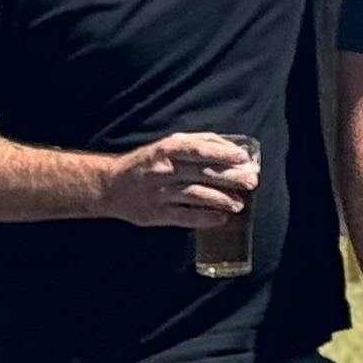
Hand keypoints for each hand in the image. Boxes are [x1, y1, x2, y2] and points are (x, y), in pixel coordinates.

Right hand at [105, 132, 257, 230]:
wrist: (110, 186)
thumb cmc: (148, 162)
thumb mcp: (168, 146)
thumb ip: (197, 143)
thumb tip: (230, 147)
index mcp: (167, 150)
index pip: (198, 149)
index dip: (222, 153)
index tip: (243, 158)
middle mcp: (163, 171)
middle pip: (203, 174)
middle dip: (231, 178)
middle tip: (251, 182)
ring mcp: (160, 193)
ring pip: (197, 196)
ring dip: (222, 200)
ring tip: (239, 204)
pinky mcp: (156, 214)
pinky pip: (186, 217)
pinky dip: (206, 218)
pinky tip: (221, 217)